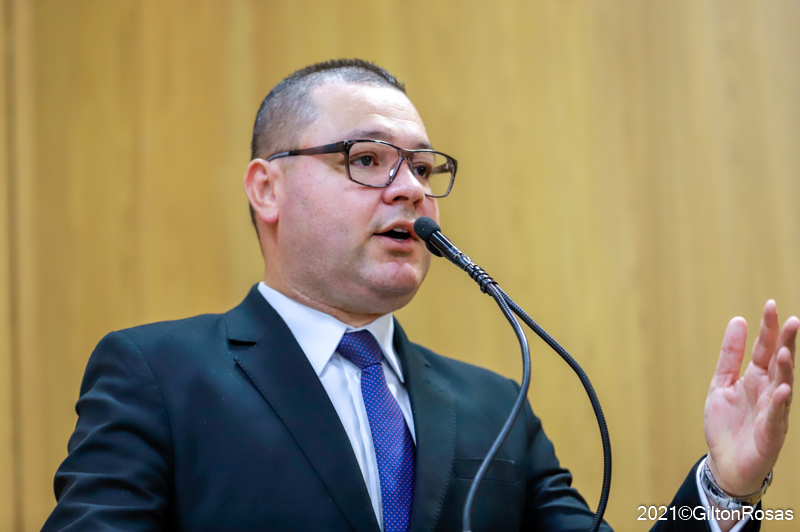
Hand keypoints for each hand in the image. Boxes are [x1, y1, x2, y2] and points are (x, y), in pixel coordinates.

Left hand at [704, 300, 796, 495]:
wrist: (725, 462)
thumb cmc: (727, 424)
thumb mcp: (721, 383)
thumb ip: (730, 355)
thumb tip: (738, 320)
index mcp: (755, 378)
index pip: (765, 348)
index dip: (768, 328)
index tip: (770, 305)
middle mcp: (768, 391)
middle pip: (779, 363)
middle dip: (786, 343)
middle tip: (792, 321)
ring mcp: (772, 411)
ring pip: (782, 386)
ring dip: (785, 369)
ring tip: (784, 350)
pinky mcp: (771, 433)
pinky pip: (776, 415)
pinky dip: (779, 402)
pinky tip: (782, 389)